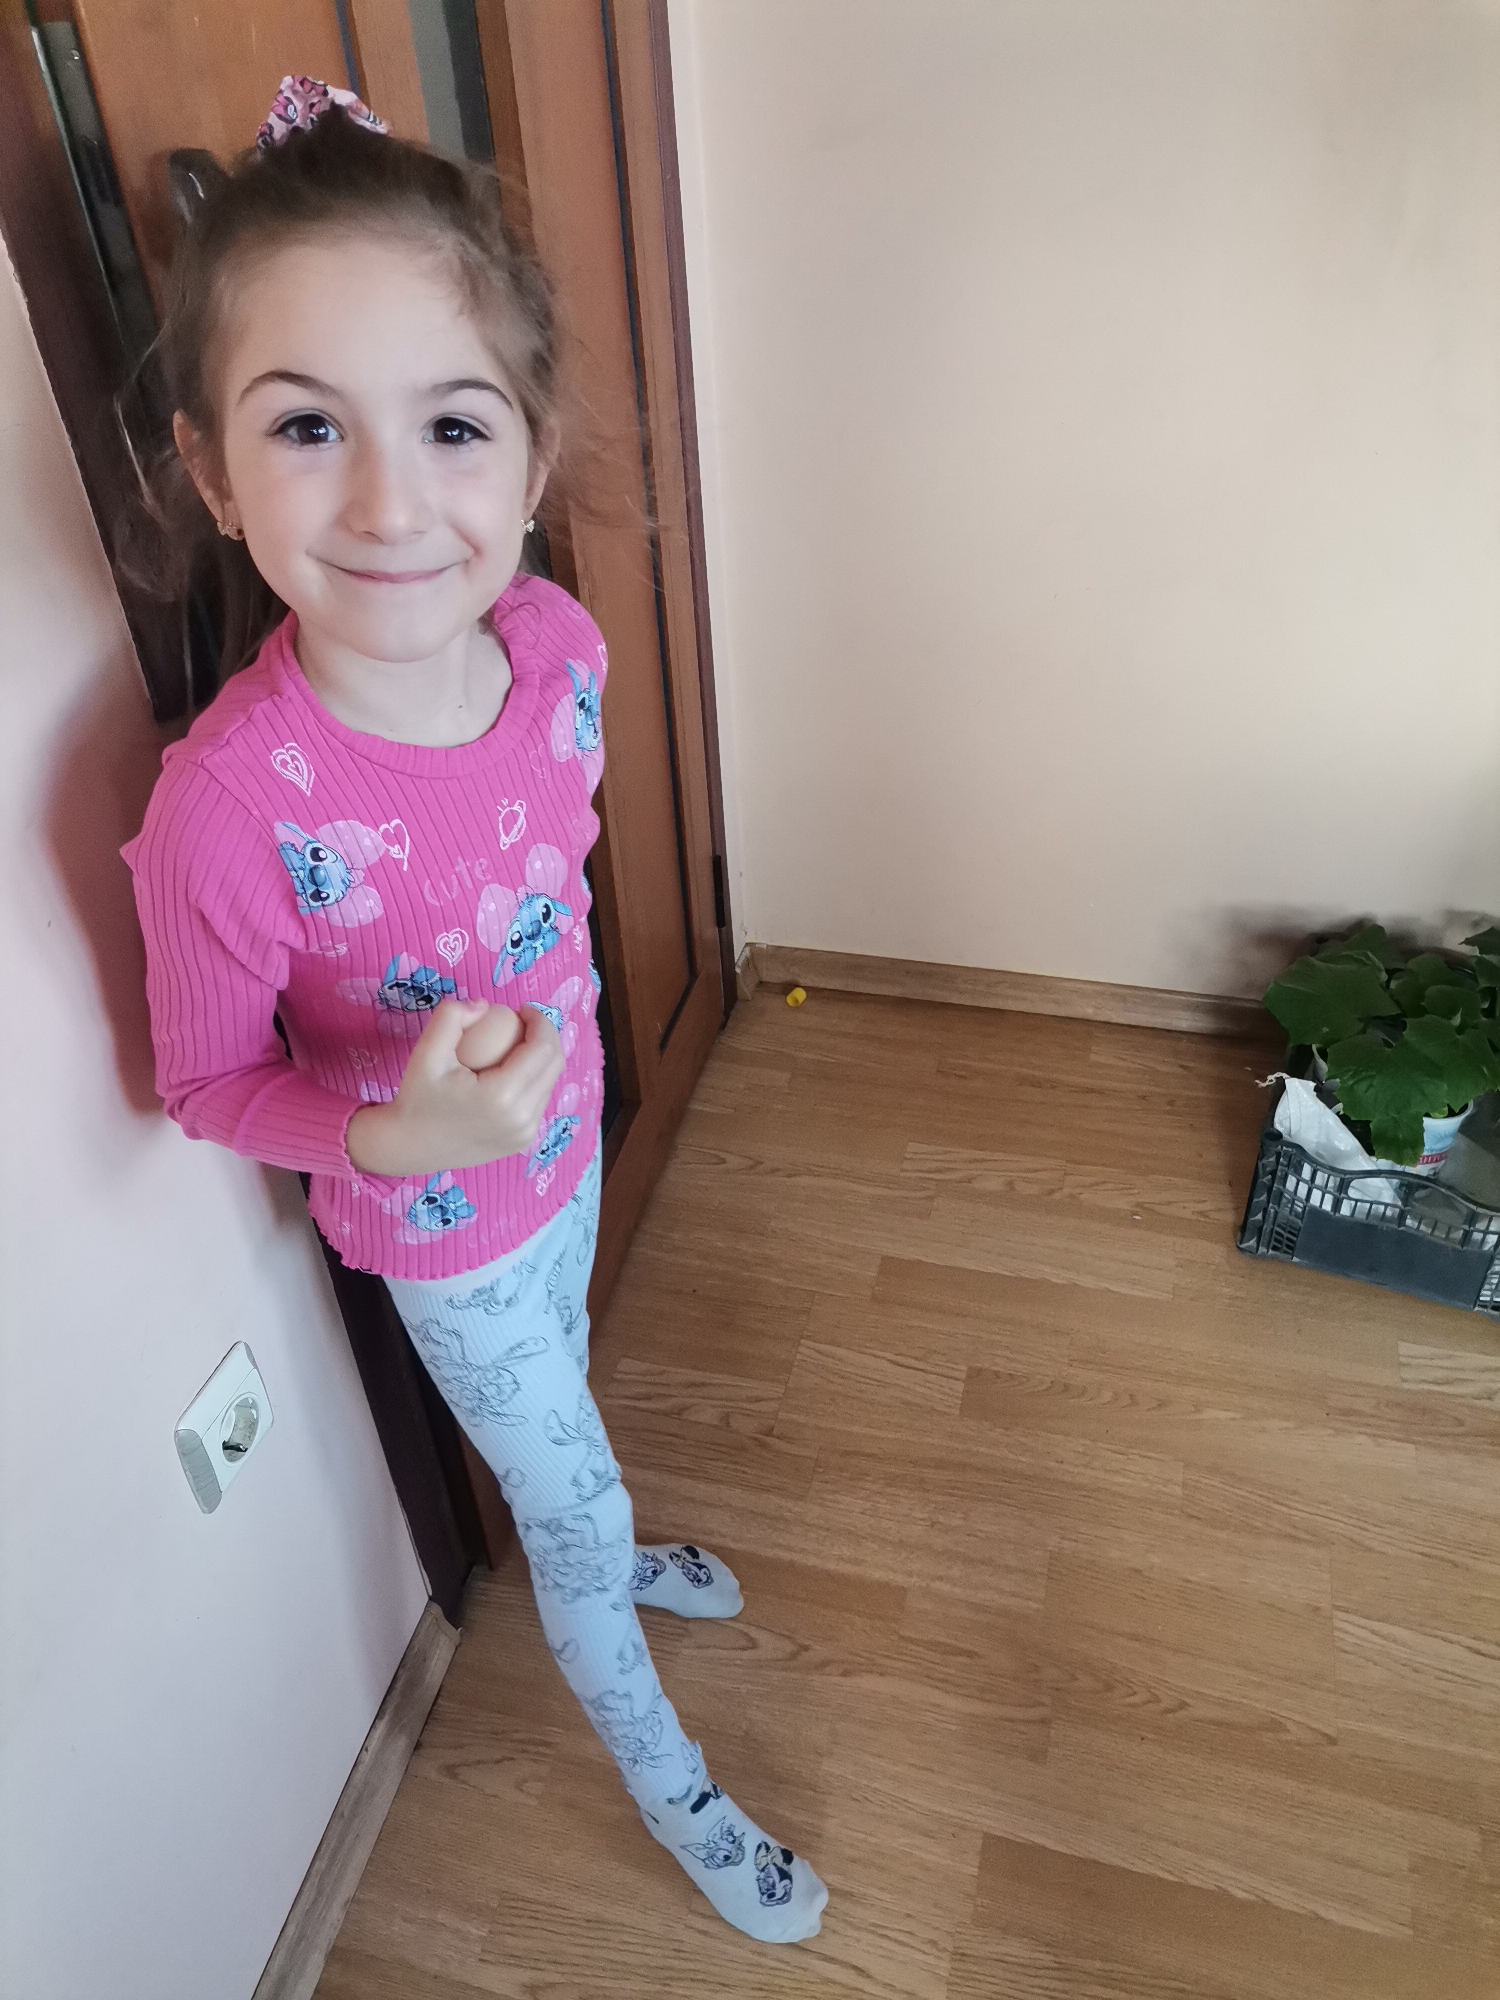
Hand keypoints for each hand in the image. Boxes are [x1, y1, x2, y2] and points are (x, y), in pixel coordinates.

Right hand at [347, 999, 564, 1175]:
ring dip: (540, 1058)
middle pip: (554, 1065)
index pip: (543, 1049)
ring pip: (549, 1084)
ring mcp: (525, 1134)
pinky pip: (538, 1102)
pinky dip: (532, 1080)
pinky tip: (511, 1070)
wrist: (409, 1147)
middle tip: (522, 1023)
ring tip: (516, 1044)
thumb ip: (451, 1017)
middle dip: (545, 1036)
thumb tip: (485, 1006)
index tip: (522, 1010)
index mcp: (502, 1096)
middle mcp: (522, 1119)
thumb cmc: (417, 1098)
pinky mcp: (521, 1142)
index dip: (540, 1021)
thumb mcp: (426, 1051)